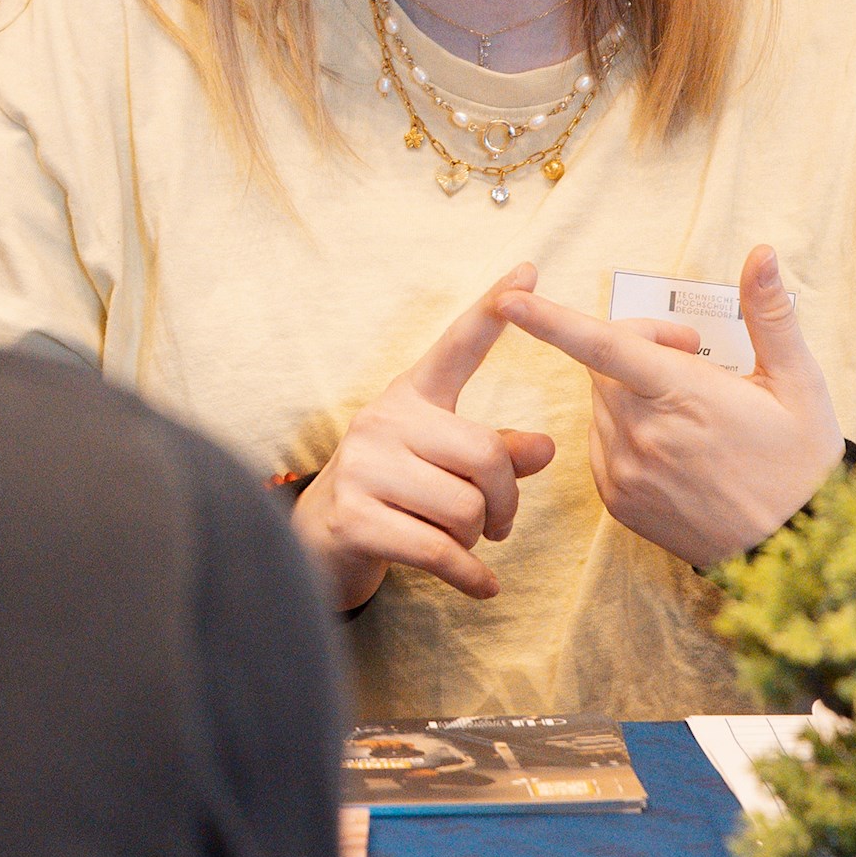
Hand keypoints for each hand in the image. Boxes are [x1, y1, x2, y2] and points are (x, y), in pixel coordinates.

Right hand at [287, 265, 562, 613]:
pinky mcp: (354, 518)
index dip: (492, 309)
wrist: (310, 550)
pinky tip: (481, 587)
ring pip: (466, 508)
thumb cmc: (390, 500)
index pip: (456, 347)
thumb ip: (493, 455)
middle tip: (499, 526)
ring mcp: (362, 468)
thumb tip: (545, 447)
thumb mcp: (440, 469)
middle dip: (505, 502)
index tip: (529, 269)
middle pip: (483, 455)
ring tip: (462, 546)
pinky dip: (470, 576)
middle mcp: (382, 420)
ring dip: (477, 541)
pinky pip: (440, 550)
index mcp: (408, 398)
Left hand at [496, 247, 843, 570]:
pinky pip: (602, 447)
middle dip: (636, 349)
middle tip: (689, 353)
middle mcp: (642, 434)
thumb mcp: (799, 383)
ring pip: (603, 407)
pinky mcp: (618, 502)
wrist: (796, 550)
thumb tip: (762, 253)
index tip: (507, 298)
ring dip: (631, 394)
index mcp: (682, 394)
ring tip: (689, 407)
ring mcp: (626, 472)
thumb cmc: (802, 461)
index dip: (550, 320)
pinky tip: (673, 446)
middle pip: (604, 368)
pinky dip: (626, 434)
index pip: (602, 347)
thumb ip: (769, 314)